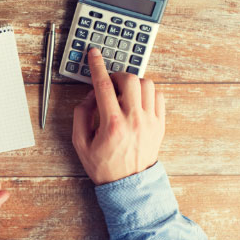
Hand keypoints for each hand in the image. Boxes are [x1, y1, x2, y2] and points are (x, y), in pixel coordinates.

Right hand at [72, 48, 164, 184]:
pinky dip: (147, 92)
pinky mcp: (160, 125)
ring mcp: (150, 122)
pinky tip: (137, 100)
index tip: (94, 54)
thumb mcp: (80, 143)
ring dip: (133, 82)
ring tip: (123, 92)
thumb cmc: (103, 165)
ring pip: (147, 85)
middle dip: (116, 75)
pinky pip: (159, 97)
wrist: (128, 185)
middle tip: (109, 83)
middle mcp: (134, 120)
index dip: (97, 66)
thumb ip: (80, 115)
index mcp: (112, 124)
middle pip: (129, 79)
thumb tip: (89, 95)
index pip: (103, 85)